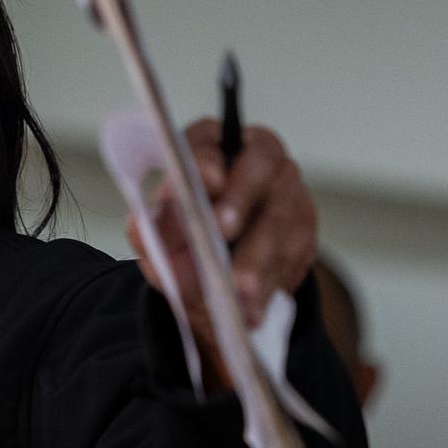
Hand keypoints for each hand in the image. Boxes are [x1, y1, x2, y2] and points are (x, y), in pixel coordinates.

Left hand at [128, 119, 317, 360]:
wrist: (217, 285)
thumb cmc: (185, 246)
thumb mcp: (160, 240)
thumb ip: (149, 228)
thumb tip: (143, 222)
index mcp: (212, 148)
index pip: (209, 138)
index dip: (207, 157)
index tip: (205, 181)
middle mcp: (257, 160)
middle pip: (259, 165)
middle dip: (239, 198)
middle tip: (221, 229)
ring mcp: (287, 191)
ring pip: (279, 216)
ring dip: (257, 256)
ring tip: (238, 291)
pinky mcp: (304, 227)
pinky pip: (293, 252)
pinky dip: (270, 283)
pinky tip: (252, 308)